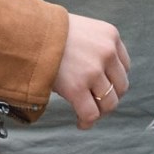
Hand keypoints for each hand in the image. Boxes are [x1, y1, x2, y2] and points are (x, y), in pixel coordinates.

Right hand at [53, 14, 130, 128]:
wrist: (29, 32)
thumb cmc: (51, 33)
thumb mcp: (83, 30)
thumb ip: (96, 48)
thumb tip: (101, 76)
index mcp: (111, 36)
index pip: (124, 68)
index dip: (114, 81)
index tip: (102, 89)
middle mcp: (107, 53)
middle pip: (120, 87)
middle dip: (109, 99)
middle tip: (96, 105)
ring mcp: (93, 71)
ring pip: (109, 103)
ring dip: (99, 113)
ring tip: (88, 115)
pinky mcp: (77, 87)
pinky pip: (91, 114)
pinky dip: (87, 122)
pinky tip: (80, 123)